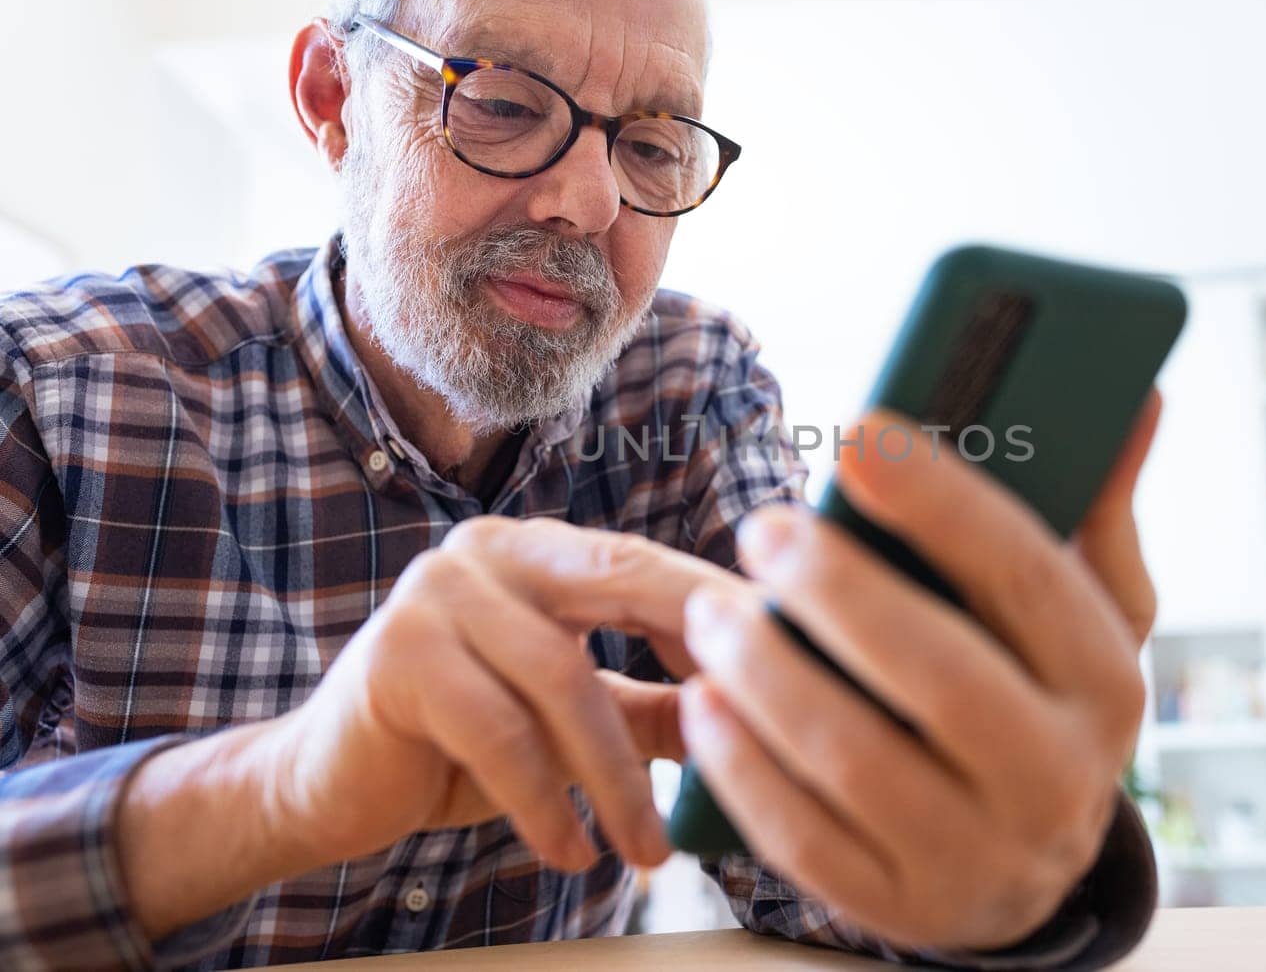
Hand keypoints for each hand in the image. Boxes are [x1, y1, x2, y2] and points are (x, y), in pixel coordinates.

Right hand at [263, 517, 737, 872]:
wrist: (326, 784)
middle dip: (701, 658)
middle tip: (762, 733)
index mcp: (542, 549)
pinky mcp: (399, 653)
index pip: (651, 566)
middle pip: (622, 585)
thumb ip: (655, 706)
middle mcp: (492, 548)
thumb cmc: (461, 746)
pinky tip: (570, 852)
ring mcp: (438, 590)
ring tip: (648, 852)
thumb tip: (760, 715)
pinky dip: (545, 801)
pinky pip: (499, 731)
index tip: (803, 660)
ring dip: (617, 778)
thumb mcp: (573, 721)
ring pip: (564, 678)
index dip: (727, 611)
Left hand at [678, 397, 1162, 951]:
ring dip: (771, 675)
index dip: (943, 502)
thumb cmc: (1040, 701)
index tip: (860, 432)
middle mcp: (1057, 779)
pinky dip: (745, 769)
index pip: (1028, 578)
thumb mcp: (1087, 616)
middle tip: (765, 529)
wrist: (1023, 869)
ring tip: (712, 611)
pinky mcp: (899, 906)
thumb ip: (1094, 509)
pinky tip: (704, 704)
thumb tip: (1136, 396)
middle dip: (841, 594)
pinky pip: (806, 841)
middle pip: (942, 677)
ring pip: (859, 762)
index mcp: (1105, 684)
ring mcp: (977, 855)